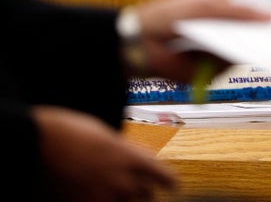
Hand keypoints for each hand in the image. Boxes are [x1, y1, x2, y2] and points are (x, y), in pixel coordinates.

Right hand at [34, 106, 175, 200]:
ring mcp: (104, 196)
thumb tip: (136, 160)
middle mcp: (123, 180)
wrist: (41, 140)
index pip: (164, 177)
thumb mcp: (109, 137)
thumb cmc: (73, 131)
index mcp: (132, 158)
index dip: (170, 182)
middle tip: (141, 188)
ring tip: (116, 190)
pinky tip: (95, 194)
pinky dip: (103, 200)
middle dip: (145, 191)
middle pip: (147, 195)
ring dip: (125, 198)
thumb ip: (126, 152)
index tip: (173, 185)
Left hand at [130, 0, 270, 81]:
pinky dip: (249, 60)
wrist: (136, 46)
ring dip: (269, 44)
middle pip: (258, 25)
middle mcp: (228, 26)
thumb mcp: (205, 6)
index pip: (255, 0)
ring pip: (252, 46)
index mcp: (225, 4)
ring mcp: (224, 47)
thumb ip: (237, 10)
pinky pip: (238, 64)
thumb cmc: (167, 16)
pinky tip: (268, 55)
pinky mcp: (218, 68)